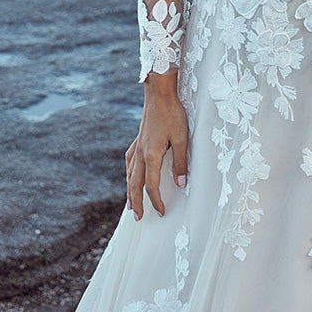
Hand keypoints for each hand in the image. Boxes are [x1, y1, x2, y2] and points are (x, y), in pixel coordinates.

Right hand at [125, 72, 188, 220]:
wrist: (159, 93)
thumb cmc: (173, 114)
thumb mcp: (182, 138)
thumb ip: (181, 162)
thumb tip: (180, 184)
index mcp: (151, 155)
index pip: (151, 185)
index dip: (156, 200)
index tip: (161, 212)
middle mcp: (140, 153)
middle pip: (135, 184)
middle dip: (136, 202)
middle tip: (137, 218)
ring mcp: (137, 146)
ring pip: (130, 174)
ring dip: (129, 191)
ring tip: (129, 205)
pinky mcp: (138, 140)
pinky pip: (129, 162)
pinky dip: (129, 174)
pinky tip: (130, 176)